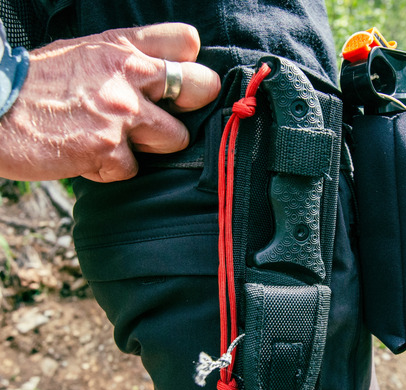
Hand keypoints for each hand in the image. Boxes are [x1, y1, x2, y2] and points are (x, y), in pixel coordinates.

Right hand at [0, 23, 220, 182]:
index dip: (188, 64)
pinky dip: (112, 168)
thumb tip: (170, 68)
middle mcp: (128, 74)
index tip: (174, 79)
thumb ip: (129, 56)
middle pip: (202, 87)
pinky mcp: (107, 148)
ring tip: (115, 137)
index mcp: (123, 46)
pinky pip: (133, 169)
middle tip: (163, 114)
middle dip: (189, 105)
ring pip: (176, 138)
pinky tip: (87, 154)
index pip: (187, 41)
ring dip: (149, 145)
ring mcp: (121, 112)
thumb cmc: (40, 84)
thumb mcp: (86, 52)